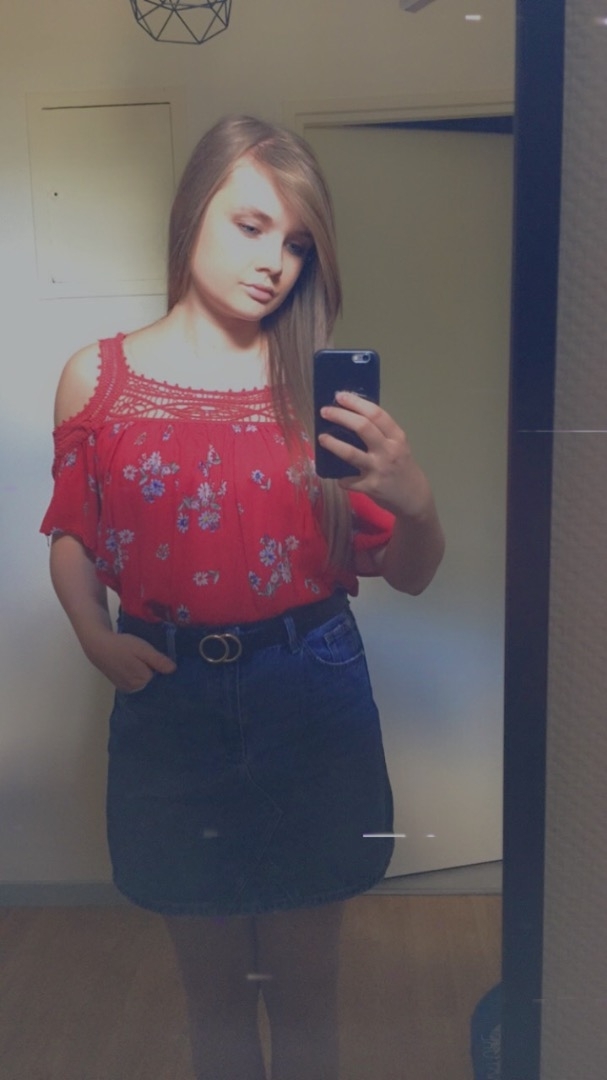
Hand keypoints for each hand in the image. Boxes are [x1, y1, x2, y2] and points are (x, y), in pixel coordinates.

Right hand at [83, 628, 176, 692]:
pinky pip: (135, 683)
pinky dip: (136, 675)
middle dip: (152, 670)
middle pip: (152, 681)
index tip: (155, 657)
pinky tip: (133, 665)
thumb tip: (173, 670)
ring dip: (144, 673)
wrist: (98, 645)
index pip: (160, 676)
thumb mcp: (143, 649)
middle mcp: (135, 689)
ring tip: (138, 660)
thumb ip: (158, 660)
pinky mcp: (121, 686)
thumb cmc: (122, 645)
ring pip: (143, 682)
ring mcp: (127, 689)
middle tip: (146, 656)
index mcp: (142, 680)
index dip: (159, 665)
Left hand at [318, 391, 432, 520]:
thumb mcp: (398, 446)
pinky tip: (339, 477)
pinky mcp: (371, 487)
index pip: (376, 414)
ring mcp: (379, 469)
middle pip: (362, 427)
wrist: (414, 497)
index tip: (340, 396)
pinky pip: (348, 480)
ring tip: (322, 438)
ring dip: (333, 444)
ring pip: (351, 453)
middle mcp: (389, 451)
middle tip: (325, 412)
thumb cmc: (402, 467)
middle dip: (340, 416)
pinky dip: (341, 479)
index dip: (356, 403)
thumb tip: (352, 416)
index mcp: (397, 437)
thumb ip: (381, 433)